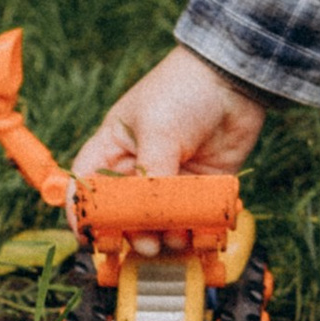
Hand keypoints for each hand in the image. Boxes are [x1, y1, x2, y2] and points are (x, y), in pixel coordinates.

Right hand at [71, 45, 270, 255]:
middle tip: (147, 244)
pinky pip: (195, 216)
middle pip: (125, 213)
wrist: (234, 77)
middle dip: (133, 231)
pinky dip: (198, 229)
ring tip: (179, 236)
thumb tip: (148, 217)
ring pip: (161, 221)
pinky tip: (204, 233)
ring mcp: (172, 179)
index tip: (92, 237)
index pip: (87, 186)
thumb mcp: (157, 129)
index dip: (85, 212)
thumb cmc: (183, 90)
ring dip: (168, 234)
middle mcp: (139, 168)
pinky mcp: (203, 186)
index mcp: (114, 148)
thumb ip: (151, 175)